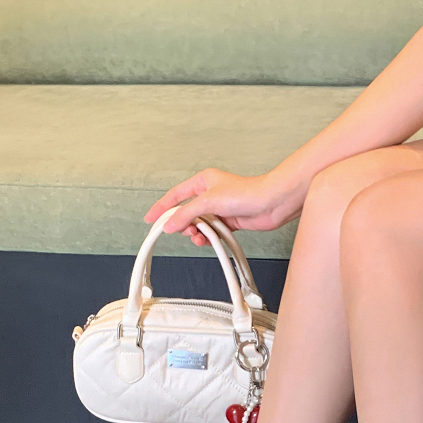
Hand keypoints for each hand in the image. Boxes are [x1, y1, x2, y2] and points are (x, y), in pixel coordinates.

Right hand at [144, 168, 304, 246]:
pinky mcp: (230, 221)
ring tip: (198, 237)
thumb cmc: (246, 193)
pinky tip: (209, 240)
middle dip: (183, 224)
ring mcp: (220, 208)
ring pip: (199, 224)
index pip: (175, 195)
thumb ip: (186, 214)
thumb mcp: (208, 201)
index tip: (150, 219)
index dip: (162, 207)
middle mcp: (210, 194)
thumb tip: (169, 225)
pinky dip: (209, 237)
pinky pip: (212, 232)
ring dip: (196, 233)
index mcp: (202, 181)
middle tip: (183, 232)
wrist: (271, 203)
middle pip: (186, 212)